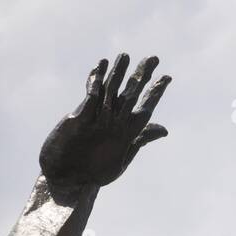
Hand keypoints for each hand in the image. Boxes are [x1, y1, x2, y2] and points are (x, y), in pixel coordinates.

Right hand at [39, 54, 169, 190]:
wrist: (68, 179)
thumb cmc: (94, 174)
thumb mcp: (121, 158)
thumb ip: (139, 140)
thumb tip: (164, 129)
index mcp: (126, 133)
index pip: (144, 108)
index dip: (155, 93)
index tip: (166, 78)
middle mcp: (113, 121)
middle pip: (130, 93)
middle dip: (141, 76)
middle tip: (153, 58)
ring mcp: (97, 116)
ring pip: (111, 89)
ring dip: (118, 72)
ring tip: (126, 56)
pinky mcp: (80, 115)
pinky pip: (90, 94)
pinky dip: (95, 80)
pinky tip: (101, 66)